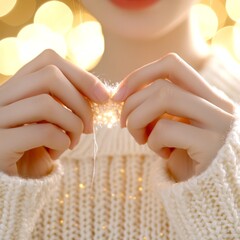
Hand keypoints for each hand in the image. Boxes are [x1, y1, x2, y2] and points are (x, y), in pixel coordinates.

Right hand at [0, 49, 108, 177]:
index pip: (49, 60)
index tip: (102, 96)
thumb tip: (101, 93)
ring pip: (46, 103)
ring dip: (73, 125)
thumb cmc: (38, 145)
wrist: (13, 178)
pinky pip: (42, 132)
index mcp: (16, 85)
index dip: (81, 75)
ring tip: (73, 142)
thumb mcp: (54, 118)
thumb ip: (67, 101)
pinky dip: (61, 142)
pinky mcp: (0, 143)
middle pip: (50, 76)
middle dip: (81, 103)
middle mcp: (0, 95)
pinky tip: (58, 153)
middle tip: (90, 127)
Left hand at [113, 53, 234, 181]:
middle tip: (124, 124)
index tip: (118, 95)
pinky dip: (153, 142)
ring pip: (162, 98)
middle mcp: (217, 103)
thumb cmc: (179, 150)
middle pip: (161, 85)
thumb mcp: (166, 121)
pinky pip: (165, 130)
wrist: (201, 186)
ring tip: (140, 138)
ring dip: (138, 121)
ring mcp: (217, 122)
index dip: (140, 75)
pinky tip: (162, 154)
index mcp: (205, 93)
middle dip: (131, 104)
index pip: (171, 64)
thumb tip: (120, 94)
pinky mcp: (210, 144)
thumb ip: (153, 103)